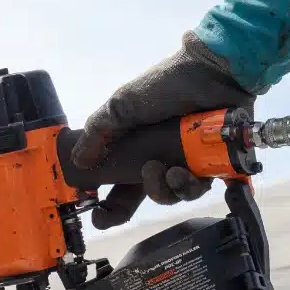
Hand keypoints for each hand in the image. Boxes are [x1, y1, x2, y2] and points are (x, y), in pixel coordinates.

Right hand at [71, 31, 254, 229]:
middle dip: (143, 198)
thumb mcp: (122, 105)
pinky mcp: (212, 165)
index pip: (119, 188)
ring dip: (167, 189)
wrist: (211, 73)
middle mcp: (162, 159)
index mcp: (138, 149)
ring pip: (174, 195)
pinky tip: (185, 171)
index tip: (99, 216)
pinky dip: (190, 185)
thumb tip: (77, 162)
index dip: (109, 207)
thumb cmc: (165, 85)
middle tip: (146, 176)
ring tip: (169, 170)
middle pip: (148, 196)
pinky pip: (199, 189)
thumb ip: (98, 131)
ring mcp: (188, 163)